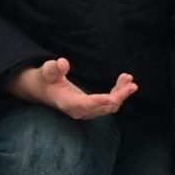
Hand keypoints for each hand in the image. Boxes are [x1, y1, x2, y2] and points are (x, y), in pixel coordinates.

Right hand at [4, 57, 137, 119]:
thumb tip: (63, 62)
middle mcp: (79, 111)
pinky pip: (109, 104)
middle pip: (103, 107)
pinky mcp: (93, 108)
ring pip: (110, 107)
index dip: (99, 102)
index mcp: (67, 102)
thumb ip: (53, 68)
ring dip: (121, 94)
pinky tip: (125, 83)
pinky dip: (119, 94)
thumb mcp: (46, 71)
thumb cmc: (45, 79)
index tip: (113, 97)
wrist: (44, 90)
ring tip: (129, 79)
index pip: (85, 104)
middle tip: (129, 81)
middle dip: (118, 96)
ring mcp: (87, 111)